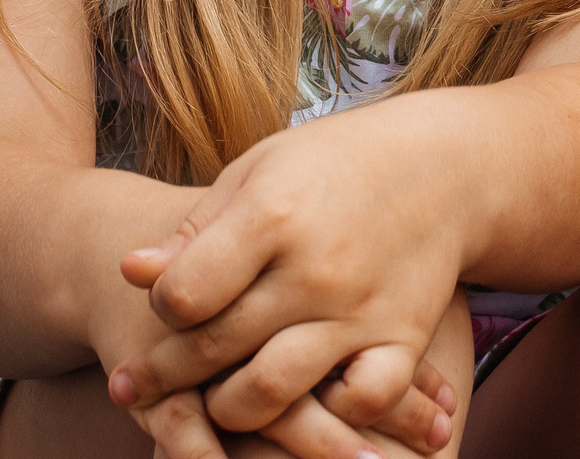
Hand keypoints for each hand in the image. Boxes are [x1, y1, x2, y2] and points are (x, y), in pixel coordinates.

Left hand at [106, 102, 467, 438]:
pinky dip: (329, 413)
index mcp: (274, 215)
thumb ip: (198, 229)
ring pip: (271, 391)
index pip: (182, 296)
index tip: (167, 307)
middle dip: (165, 373)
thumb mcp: (262, 171)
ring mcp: (362, 309)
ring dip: (227, 407)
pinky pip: (360, 401)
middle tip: (141, 382)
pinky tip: (307, 400)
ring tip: (214, 398)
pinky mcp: (404, 336)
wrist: (449, 167)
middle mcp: (317, 268)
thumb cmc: (337, 164)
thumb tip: (130, 272)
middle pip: (215, 348)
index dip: (160, 310)